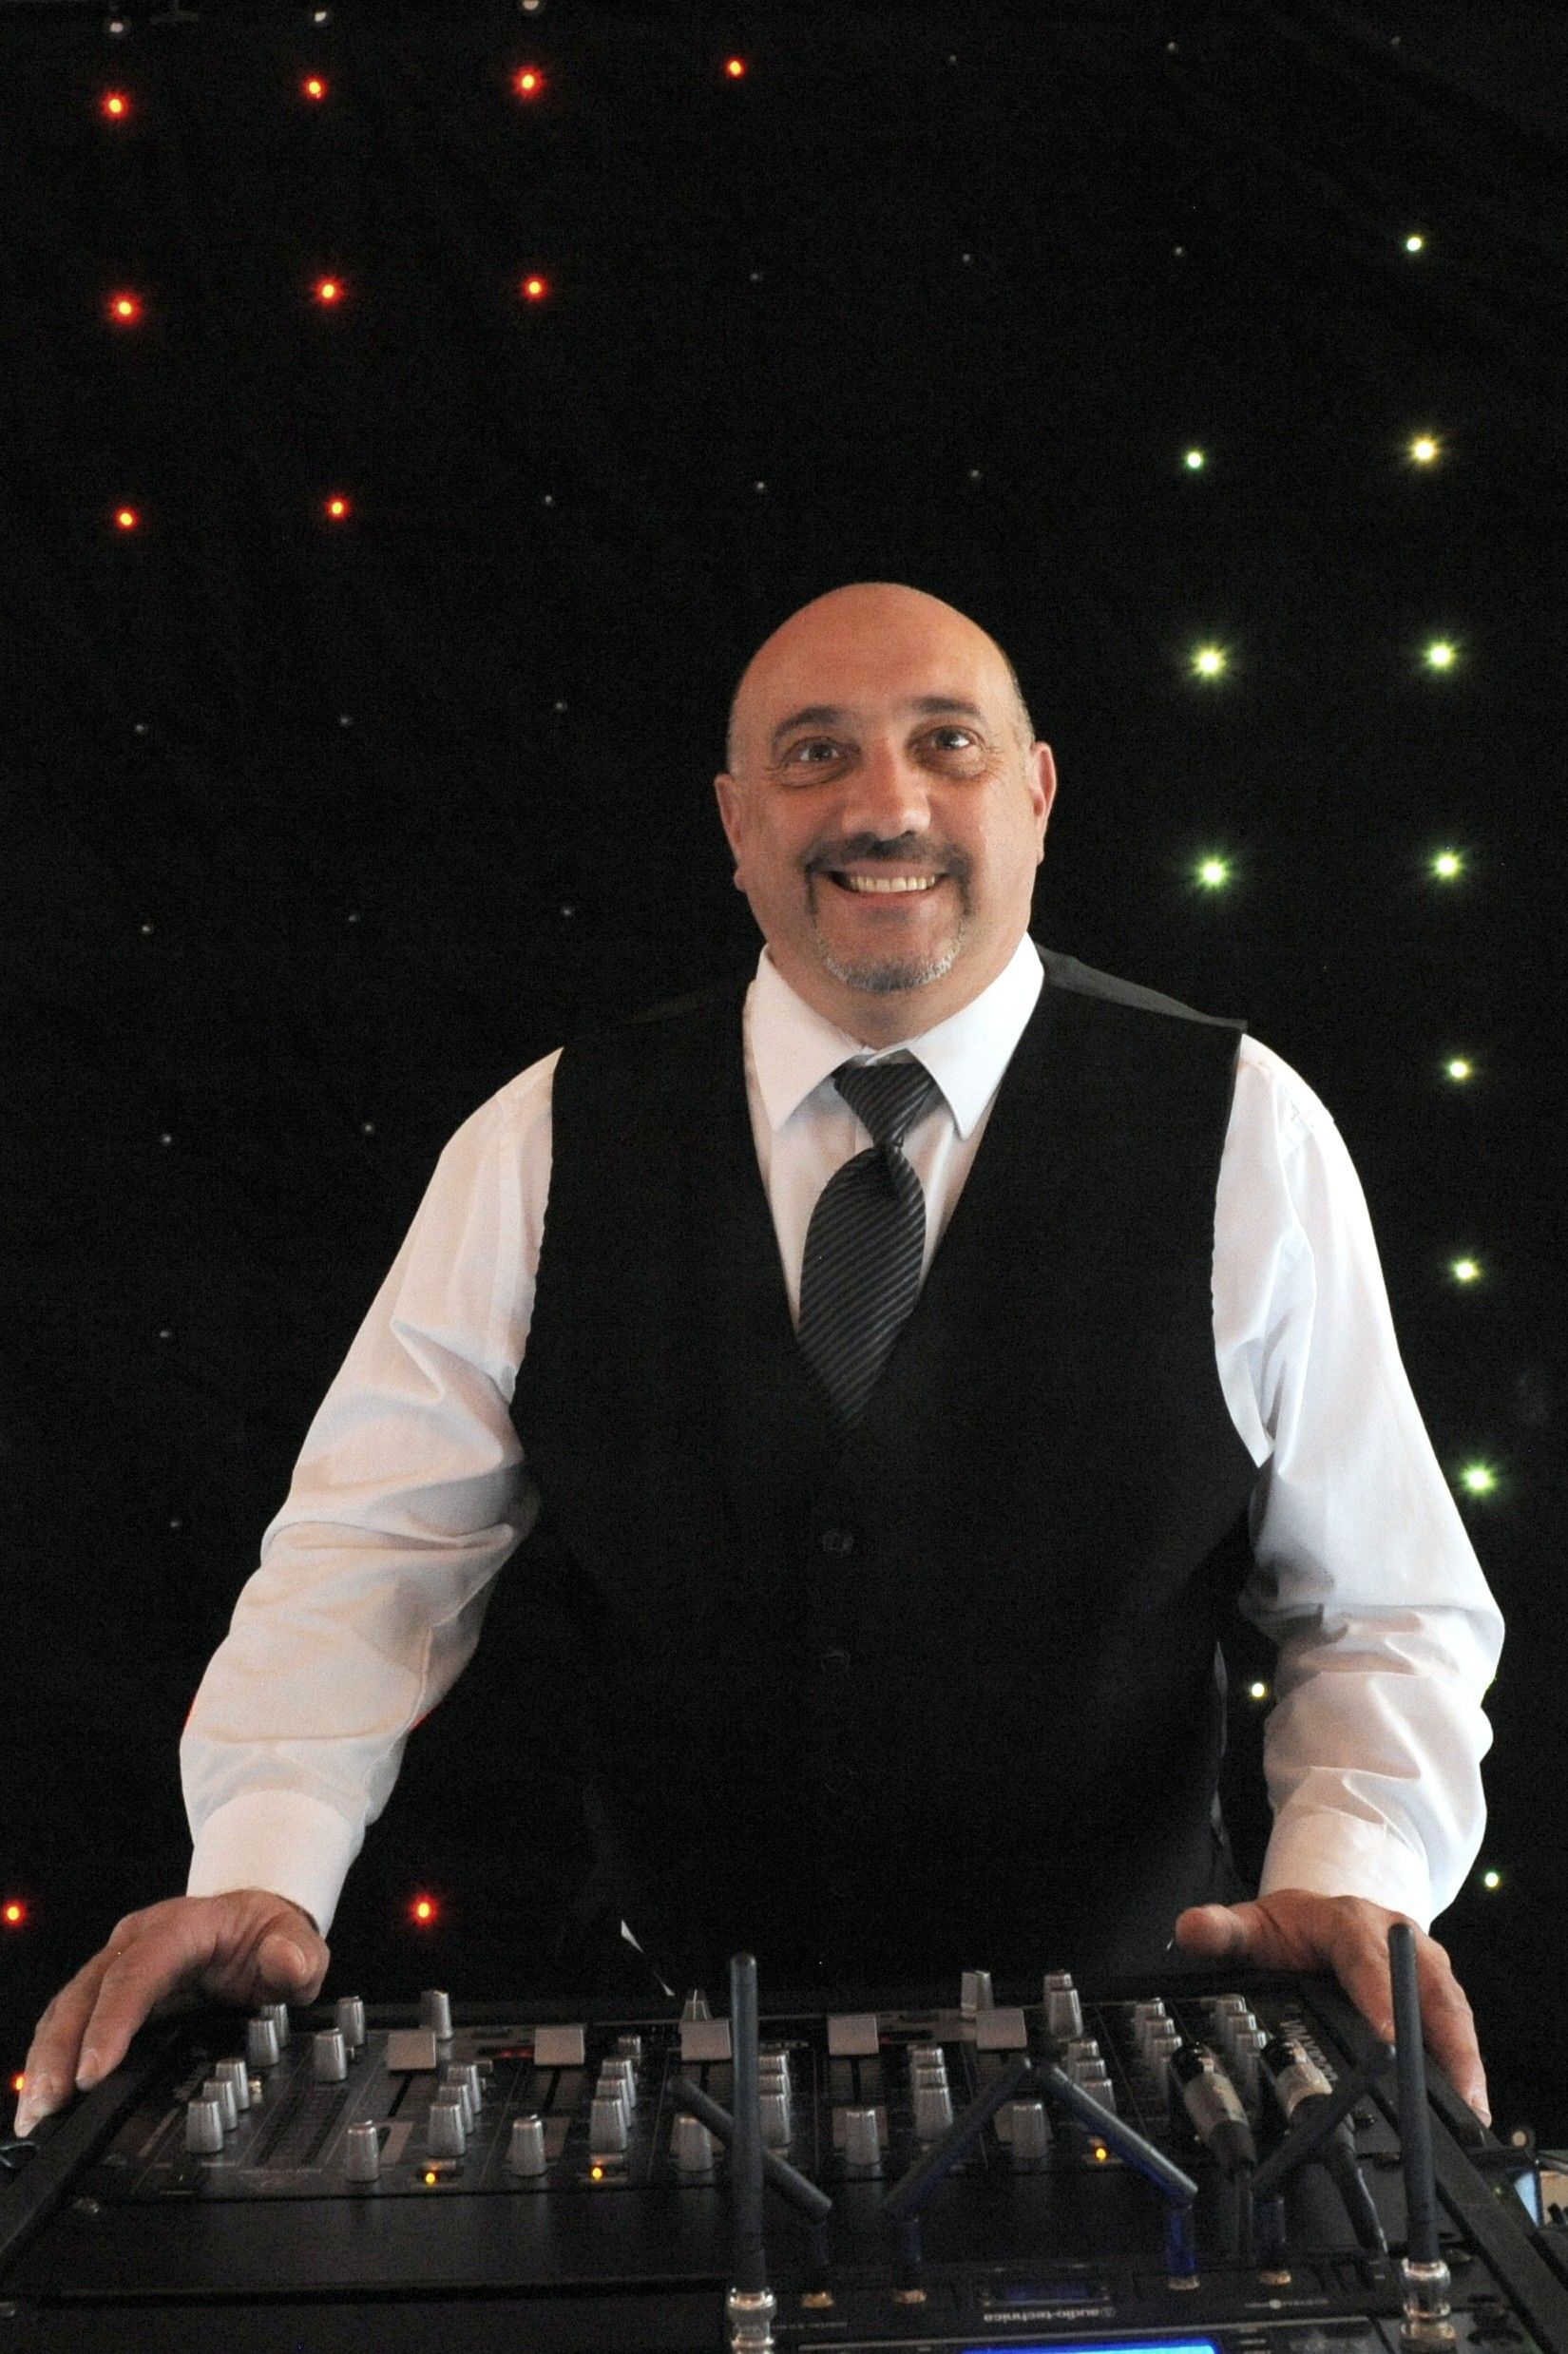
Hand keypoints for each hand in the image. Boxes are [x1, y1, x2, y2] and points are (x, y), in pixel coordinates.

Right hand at [14, 1892, 329, 2136]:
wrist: (254, 1925)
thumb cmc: (268, 1936)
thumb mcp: (298, 1943)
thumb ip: (295, 1955)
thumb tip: (284, 1960)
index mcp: (181, 1928)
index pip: (138, 1972)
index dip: (111, 2021)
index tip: (93, 2072)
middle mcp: (138, 1941)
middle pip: (88, 1991)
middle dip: (61, 2050)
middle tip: (49, 2105)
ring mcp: (117, 1963)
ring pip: (69, 2005)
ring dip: (46, 2058)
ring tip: (36, 2113)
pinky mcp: (107, 1989)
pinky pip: (70, 2018)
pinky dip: (50, 2056)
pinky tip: (41, 2096)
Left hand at [1174, 1887, 1488, 2124]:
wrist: (1317, 1916)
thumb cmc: (1290, 1929)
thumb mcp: (1253, 1925)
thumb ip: (1222, 1931)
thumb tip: (1192, 1929)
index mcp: (1349, 1921)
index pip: (1365, 1957)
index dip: (1379, 1997)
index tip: (1387, 2038)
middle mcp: (1396, 1937)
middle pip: (1427, 1985)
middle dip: (1443, 2039)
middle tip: (1454, 2092)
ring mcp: (1424, 1964)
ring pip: (1451, 2008)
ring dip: (1465, 2059)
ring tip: (1473, 2110)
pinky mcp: (1438, 1991)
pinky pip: (1457, 2027)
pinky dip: (1466, 2065)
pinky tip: (1472, 2108)